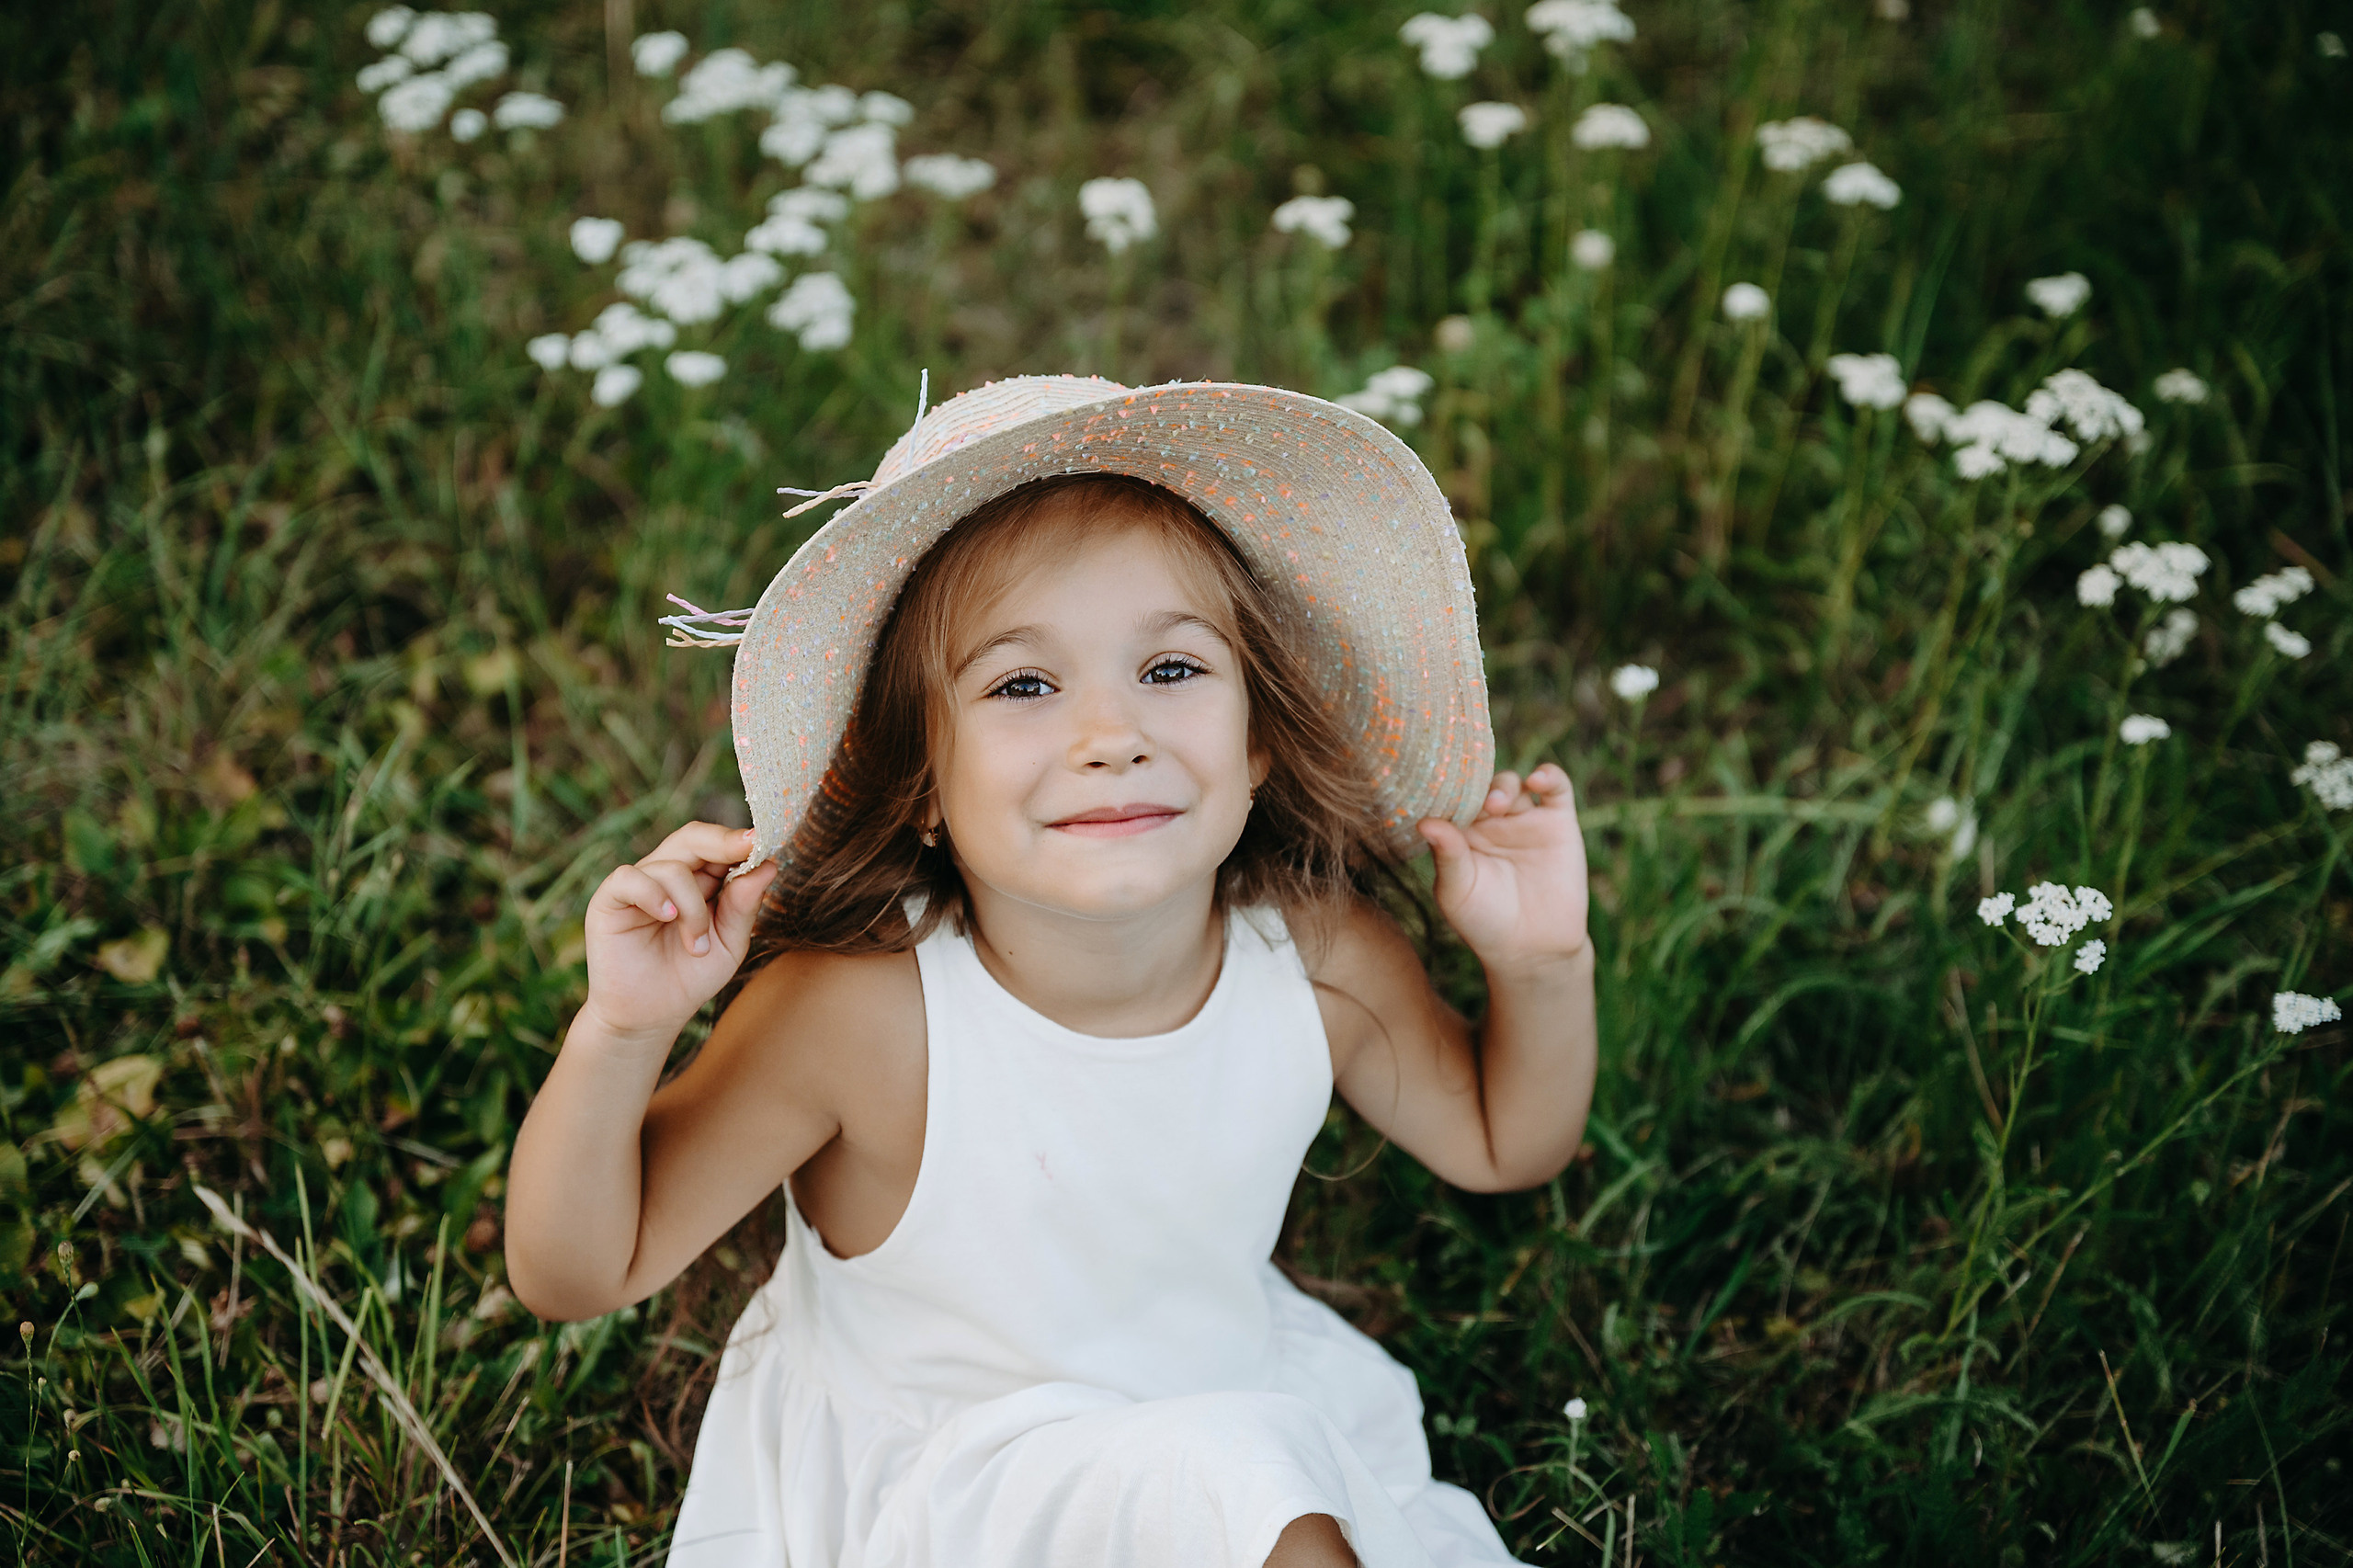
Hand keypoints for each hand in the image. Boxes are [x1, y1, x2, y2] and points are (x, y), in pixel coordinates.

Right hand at [579, 822, 778, 1044]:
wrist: (651, 1018)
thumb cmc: (690, 977)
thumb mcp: (729, 944)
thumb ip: (744, 906)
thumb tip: (768, 866)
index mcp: (699, 880)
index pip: (717, 846)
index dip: (740, 841)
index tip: (764, 841)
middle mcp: (667, 875)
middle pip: (693, 837)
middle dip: (723, 843)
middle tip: (748, 848)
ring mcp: (637, 886)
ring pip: (671, 866)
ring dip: (693, 907)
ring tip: (697, 945)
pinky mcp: (608, 901)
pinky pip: (629, 878)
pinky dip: (653, 894)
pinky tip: (668, 918)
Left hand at [1418, 763, 1590, 974]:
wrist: (1533, 948)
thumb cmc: (1485, 923)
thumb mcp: (1458, 891)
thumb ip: (1447, 855)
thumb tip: (1424, 822)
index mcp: (1460, 834)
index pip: (1450, 799)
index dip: (1445, 791)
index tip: (1439, 787)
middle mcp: (1490, 823)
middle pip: (1479, 785)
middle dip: (1474, 788)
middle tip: (1476, 807)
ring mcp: (1524, 820)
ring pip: (1512, 782)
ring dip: (1504, 784)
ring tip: (1498, 804)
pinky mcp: (1559, 822)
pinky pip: (1556, 787)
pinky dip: (1549, 776)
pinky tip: (1537, 780)